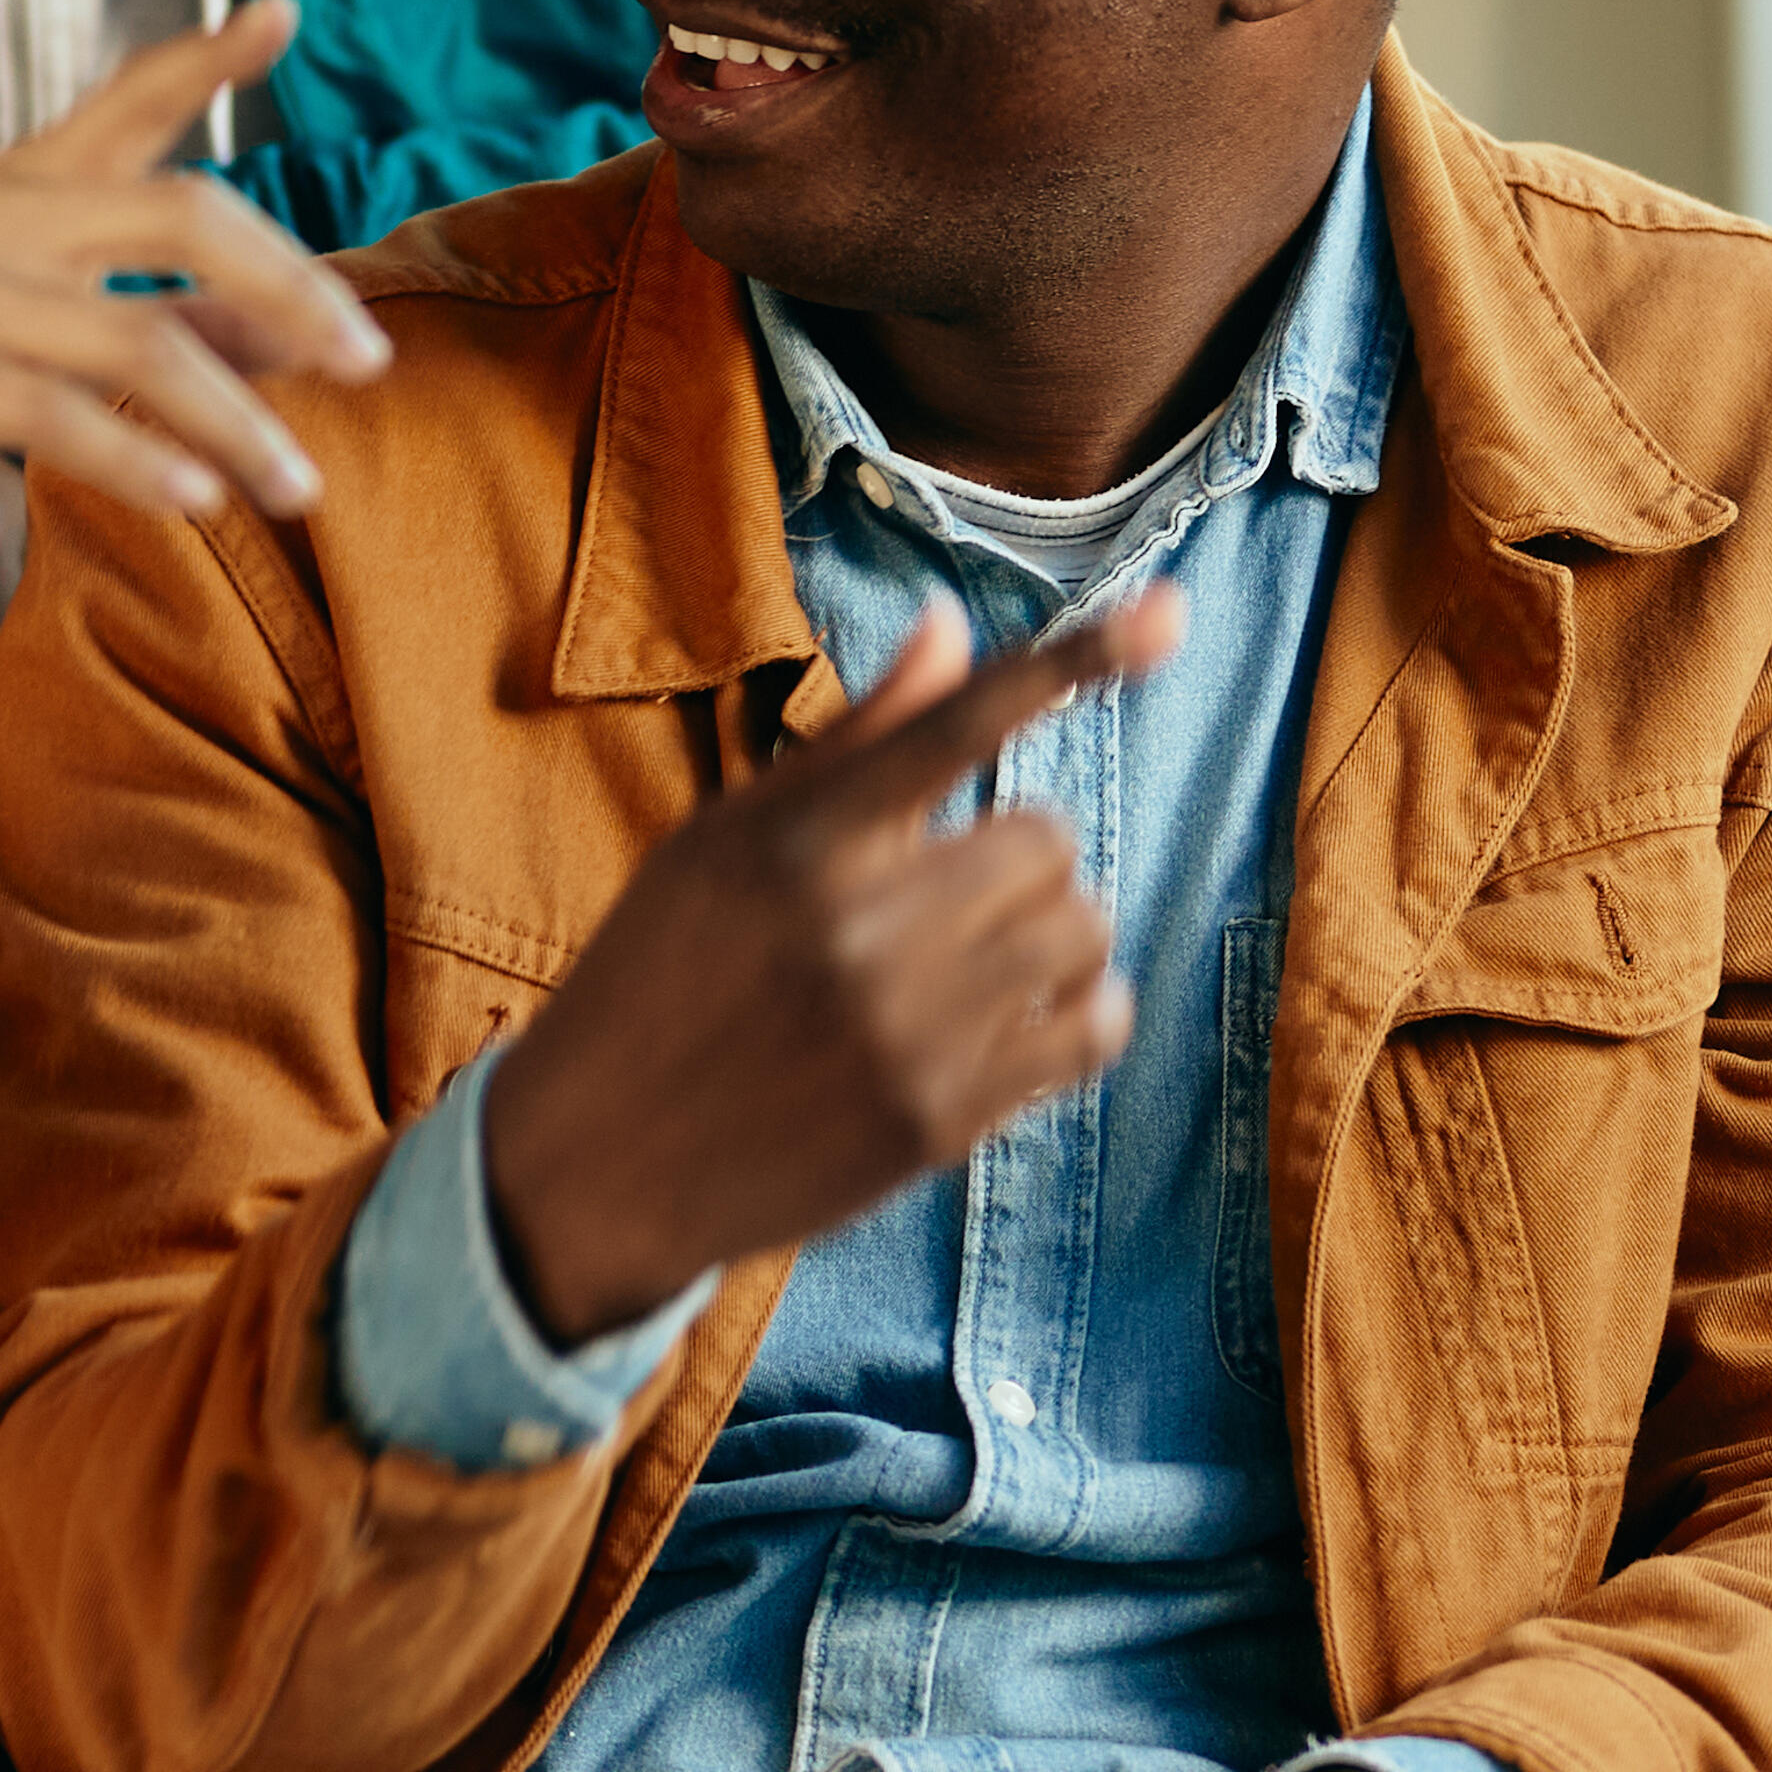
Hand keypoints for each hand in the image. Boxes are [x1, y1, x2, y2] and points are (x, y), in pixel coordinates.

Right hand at [0, 0, 387, 591]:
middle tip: (372, 362)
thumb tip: (297, 340)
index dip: (205, 54)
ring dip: (242, 423)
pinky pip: (60, 418)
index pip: (127, 102)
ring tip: (302, 490)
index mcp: (18, 190)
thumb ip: (159, 321)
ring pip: (143, 340)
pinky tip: (199, 502)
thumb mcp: (30, 331)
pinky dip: (143, 461)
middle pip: (186, 217)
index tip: (282, 9)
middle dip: (296, 289)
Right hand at [475, 590, 1178, 1337]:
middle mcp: (855, 927)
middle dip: (1015, 853)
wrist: (600, 1158)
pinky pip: (1095, 1030)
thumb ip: (852, 737)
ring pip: (1082, 929)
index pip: (958, 725)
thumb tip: (949, 624)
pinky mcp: (944, 1118)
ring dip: (1051, 932)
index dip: (1074, 660)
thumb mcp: (722, 841)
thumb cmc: (661, 972)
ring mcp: (906, 1029)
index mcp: (792, 839)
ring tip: (975, 957)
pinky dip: (1083, 1009)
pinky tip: (1019, 1014)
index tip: (1171, 613)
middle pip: (1045, 838)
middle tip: (949, 888)